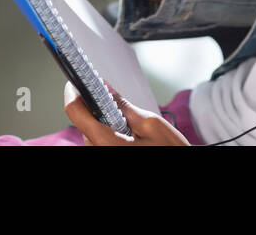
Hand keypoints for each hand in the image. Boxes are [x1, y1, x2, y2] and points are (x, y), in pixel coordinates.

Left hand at [63, 81, 189, 145]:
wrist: (181, 175)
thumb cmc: (170, 154)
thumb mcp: (151, 124)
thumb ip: (125, 106)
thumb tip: (107, 89)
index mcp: (106, 144)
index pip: (75, 112)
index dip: (74, 92)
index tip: (76, 81)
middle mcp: (99, 152)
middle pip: (84, 123)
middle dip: (95, 108)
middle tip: (112, 99)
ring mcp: (103, 156)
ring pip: (92, 134)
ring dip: (104, 123)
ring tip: (128, 122)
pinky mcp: (109, 156)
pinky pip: (100, 143)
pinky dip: (109, 134)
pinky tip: (127, 134)